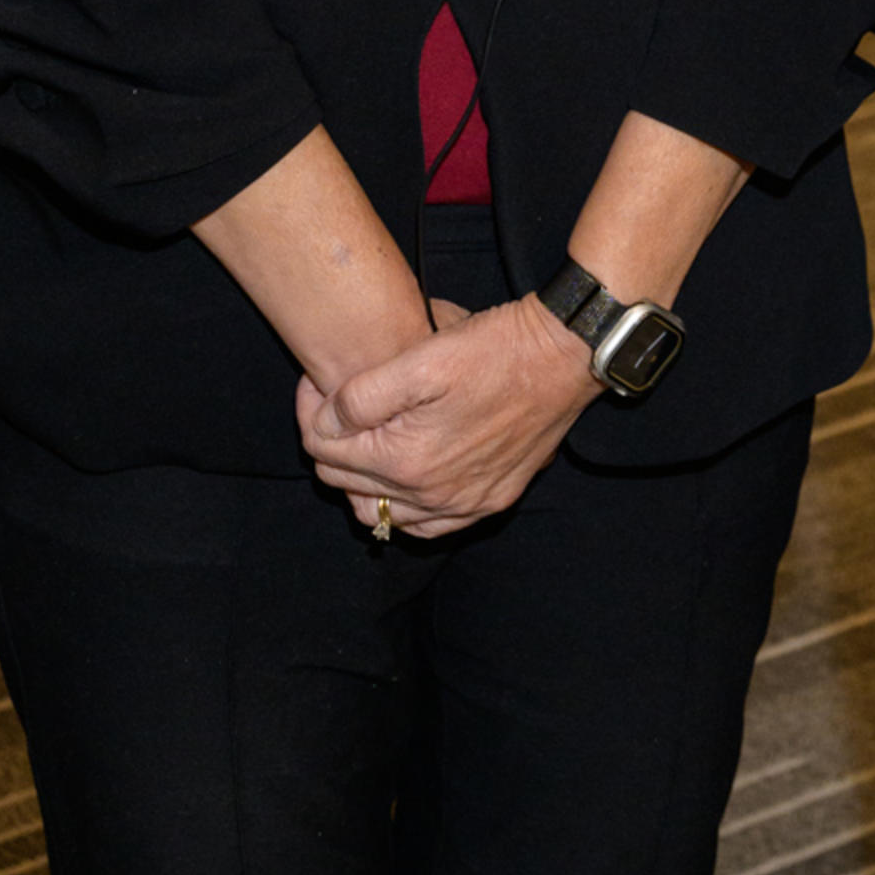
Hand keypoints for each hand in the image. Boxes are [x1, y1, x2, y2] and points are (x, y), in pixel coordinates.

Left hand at [297, 293, 595, 539]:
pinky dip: (405, 506)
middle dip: (331, 444)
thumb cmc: (494, 349)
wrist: (563, 357)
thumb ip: (360, 398)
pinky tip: (406, 475)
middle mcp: (432, 497)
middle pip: (347, 484)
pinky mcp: (491, 500)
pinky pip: (428, 526)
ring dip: (363, 479)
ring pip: (382, 513)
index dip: (311, 414)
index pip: (324, 453)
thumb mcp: (421, 358)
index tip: (317, 384)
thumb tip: (324, 424)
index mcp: (406, 462)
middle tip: (336, 404)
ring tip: (367, 438)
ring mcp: (463, 505)